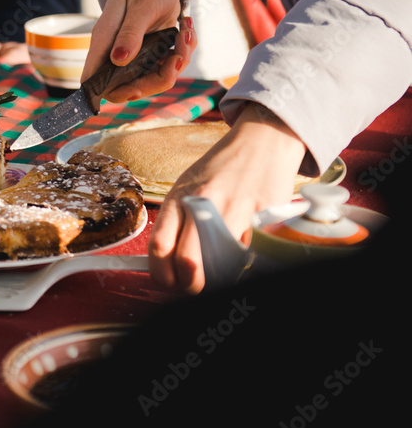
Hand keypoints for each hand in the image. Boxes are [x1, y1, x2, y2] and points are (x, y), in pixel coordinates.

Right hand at [82, 0, 194, 101]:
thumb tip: (118, 59)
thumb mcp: (141, 5)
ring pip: (153, 80)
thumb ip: (130, 33)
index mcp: (104, 42)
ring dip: (177, 62)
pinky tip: (186, 29)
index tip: (137, 88)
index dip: (110, 92)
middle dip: (158, 78)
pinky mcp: (151, 53)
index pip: (94, 79)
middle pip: (128, 88)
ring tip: (186, 33)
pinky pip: (167, 67)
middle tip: (176, 57)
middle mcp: (116, 53)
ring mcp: (135, 55)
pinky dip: (183, 52)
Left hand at [148, 104, 306, 292]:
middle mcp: (205, 204)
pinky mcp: (267, 216)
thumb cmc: (220, 171)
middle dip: (190, 284)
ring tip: (219, 273)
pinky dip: (246, 266)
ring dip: (219, 278)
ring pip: (222, 264)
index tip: (170, 282)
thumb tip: (165, 265)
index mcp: (179, 198)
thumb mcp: (186, 188)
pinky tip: (243, 260)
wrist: (262, 142)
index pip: (159, 247)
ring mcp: (238, 210)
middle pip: (189, 261)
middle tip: (196, 285)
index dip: (162, 274)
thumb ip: (174, 223)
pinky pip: (253, 256)